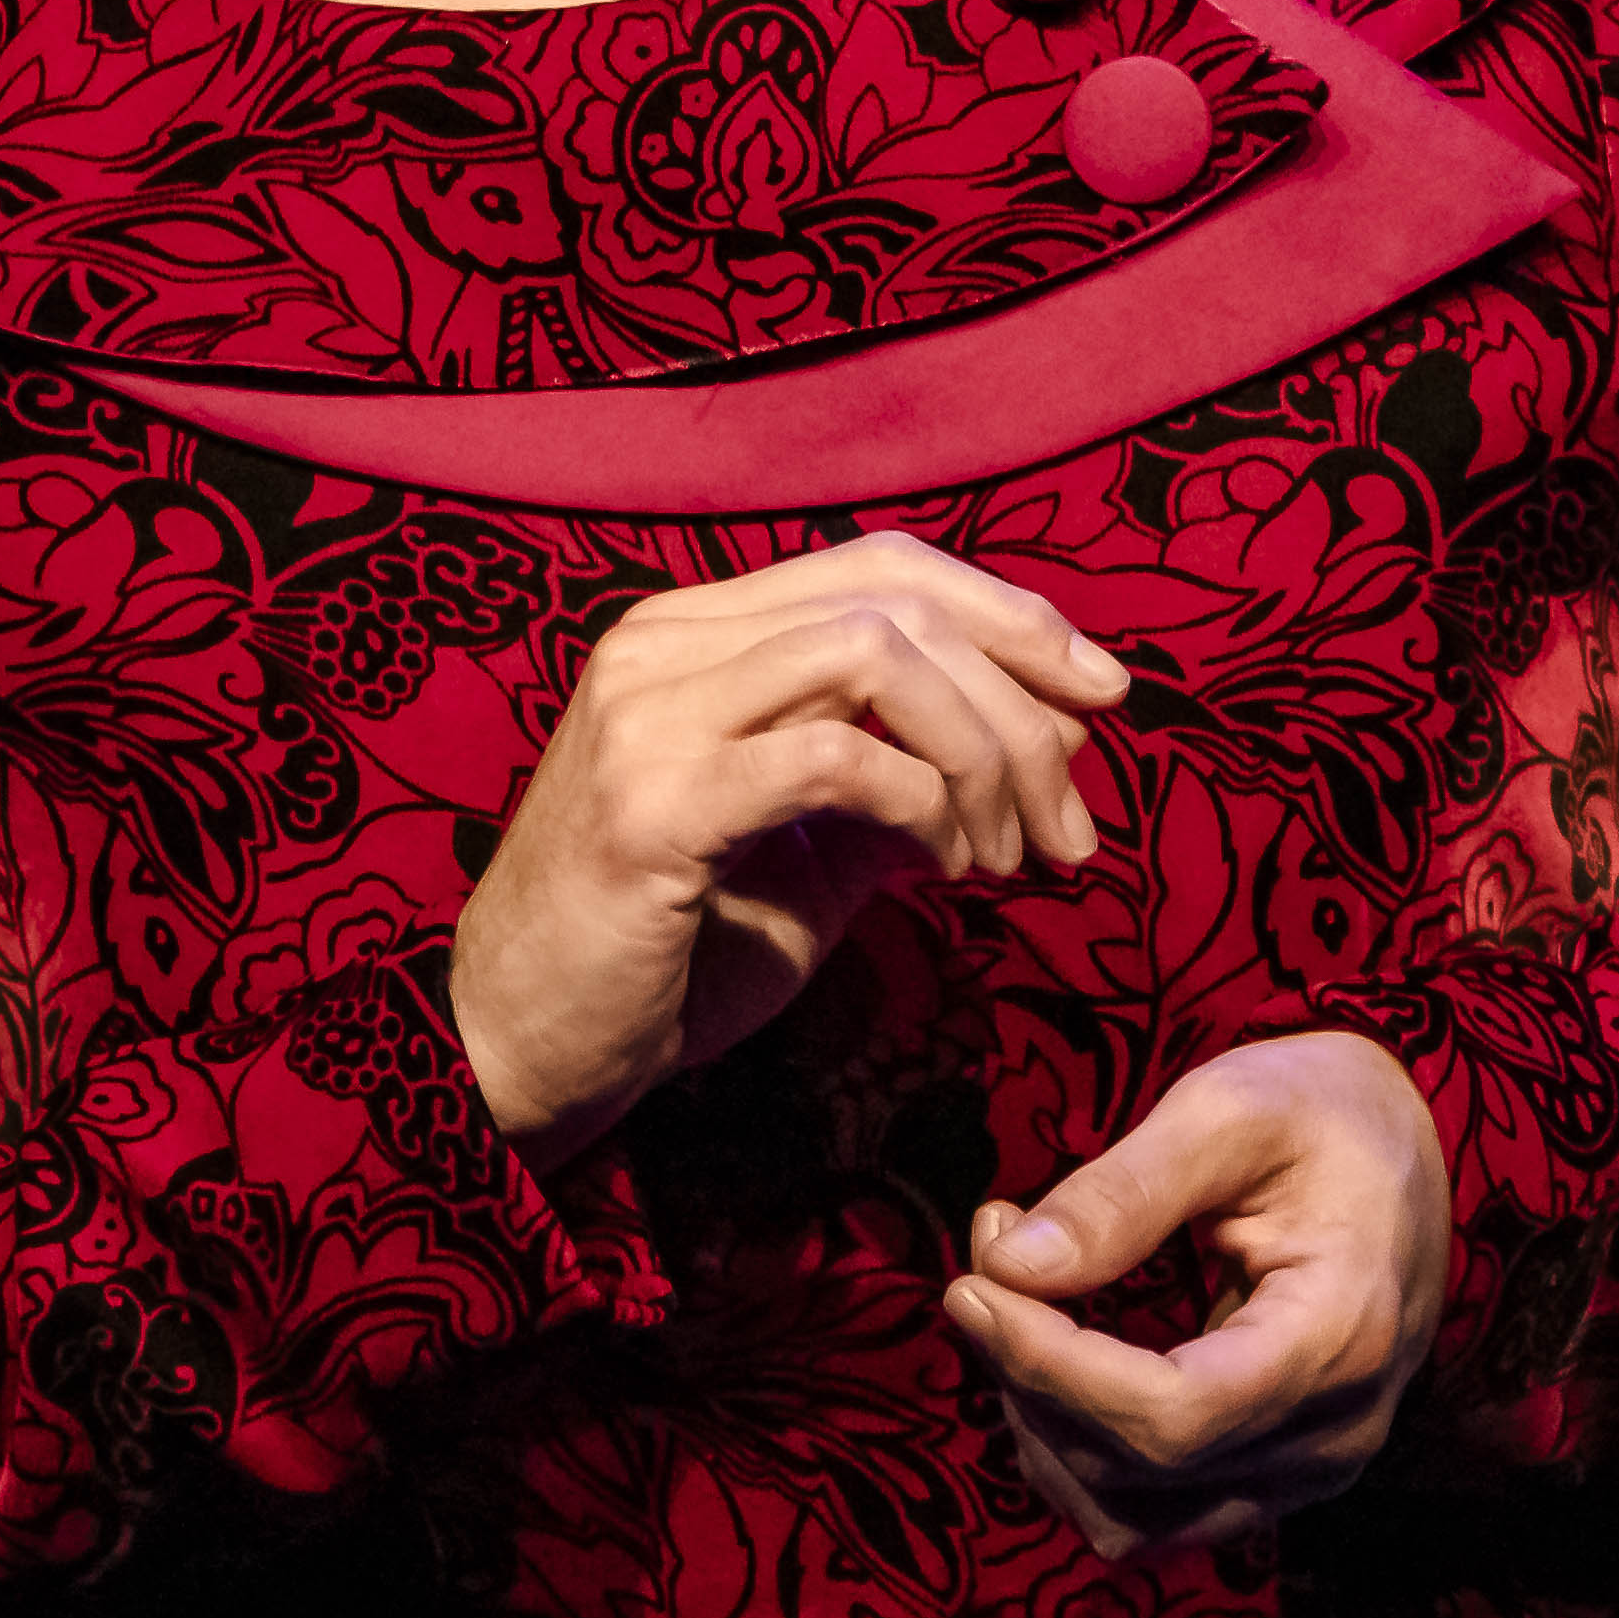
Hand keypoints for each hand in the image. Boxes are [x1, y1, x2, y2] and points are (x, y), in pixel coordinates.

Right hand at [450, 532, 1123, 1168]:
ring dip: (983, 752)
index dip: (1008, 613)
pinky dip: (922, 802)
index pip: (880, 565)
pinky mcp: (653, 803)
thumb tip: (1027, 758)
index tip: (1104, 694)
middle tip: (1075, 817)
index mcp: (691, 635)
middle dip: (1022, 696)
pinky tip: (946, 867)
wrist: (515, 1052)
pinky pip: (834, 758)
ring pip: (875, 654)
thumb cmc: (661, 960)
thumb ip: (896, 790)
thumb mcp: (803, 858)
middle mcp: (661, 645)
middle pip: (895, 596)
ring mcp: (648, 714)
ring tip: (1013, 855)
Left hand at [935, 1029, 1452, 1560]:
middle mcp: (1334, 1433)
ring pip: (1130, 1517)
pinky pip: (1152, 1516)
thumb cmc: (1323, 1112)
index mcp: (1341, 1336)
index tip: (973, 1284)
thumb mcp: (1228, 1109)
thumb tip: (1007, 1267)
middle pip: (1137, 1469)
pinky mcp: (1277, 1479)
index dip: (1051, 1367)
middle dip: (1028, 1375)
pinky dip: (1080, 1455)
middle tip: (986, 1260)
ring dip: (1043, 1427)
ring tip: (1018, 1305)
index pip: (1171, 1417)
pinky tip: (1056, 1364)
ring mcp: (1310, 1472)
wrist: (1408, 1153)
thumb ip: (1121, 1191)